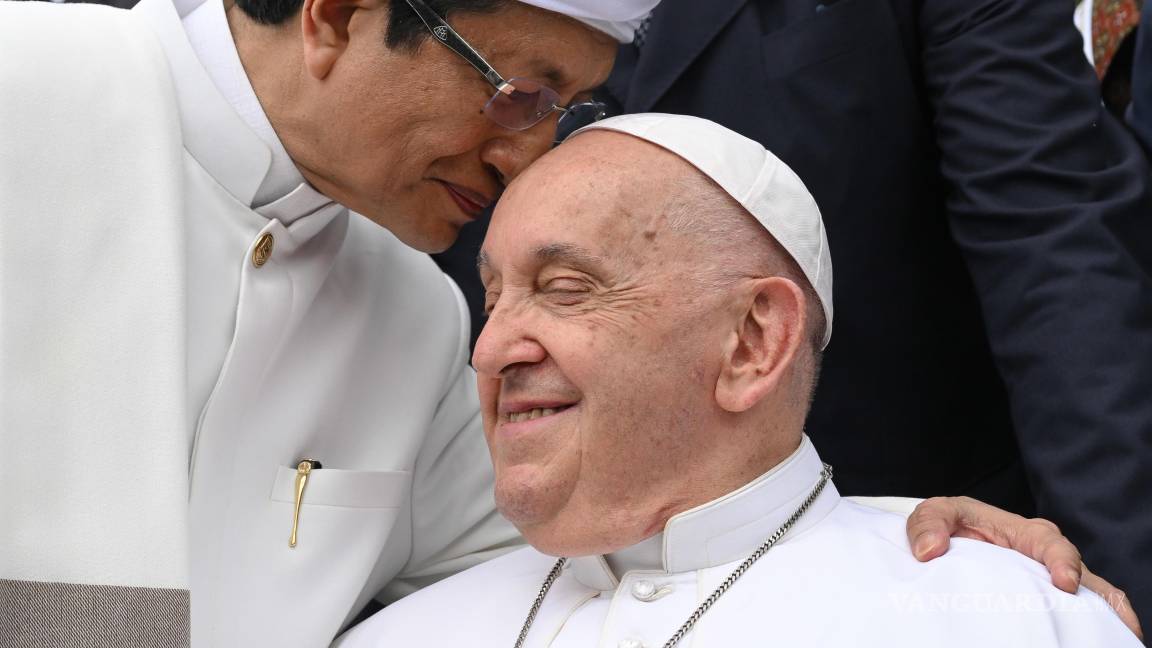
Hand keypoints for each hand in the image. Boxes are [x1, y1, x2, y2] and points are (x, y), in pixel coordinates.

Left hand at [906, 496, 1141, 640]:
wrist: (946, 543)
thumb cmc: (951, 524)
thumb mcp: (937, 512)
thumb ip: (929, 522)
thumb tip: (930, 551)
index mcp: (1027, 534)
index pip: (1054, 545)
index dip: (1063, 562)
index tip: (1065, 583)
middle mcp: (1048, 559)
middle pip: (1085, 579)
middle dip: (1101, 601)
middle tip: (1115, 628)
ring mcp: (1051, 584)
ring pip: (1090, 602)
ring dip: (1102, 620)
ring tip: (1118, 641)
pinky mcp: (1047, 604)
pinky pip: (1076, 618)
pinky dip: (1090, 630)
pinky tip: (1097, 642)